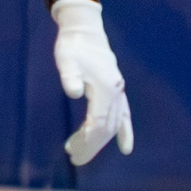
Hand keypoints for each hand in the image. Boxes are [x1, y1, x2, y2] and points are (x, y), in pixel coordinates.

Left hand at [52, 0, 132, 164]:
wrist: (85, 31)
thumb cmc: (72, 47)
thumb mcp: (65, 59)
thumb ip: (69, 76)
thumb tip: (73, 92)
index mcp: (105, 87)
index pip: (98, 121)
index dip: (88, 138)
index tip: (74, 151)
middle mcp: (116, 92)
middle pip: (107, 127)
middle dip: (91, 145)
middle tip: (73, 159)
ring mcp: (119, 92)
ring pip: (113, 124)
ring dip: (98, 141)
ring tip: (77, 153)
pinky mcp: (117, 92)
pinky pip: (124, 117)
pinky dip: (124, 133)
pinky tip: (125, 149)